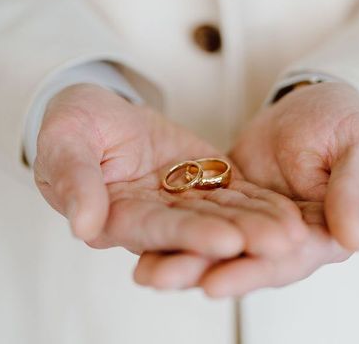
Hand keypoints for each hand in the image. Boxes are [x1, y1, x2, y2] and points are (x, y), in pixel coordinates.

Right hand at [34, 84, 306, 274]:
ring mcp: (181, 199)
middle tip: (280, 245)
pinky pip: (233, 191)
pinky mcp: (201, 179)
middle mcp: (155, 216)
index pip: (155, 229)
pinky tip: (289, 210)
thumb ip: (73, 181)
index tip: (225, 241)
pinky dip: (260, 201)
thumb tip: (83, 226)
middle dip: (241, 237)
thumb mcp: (63, 143)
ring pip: (224, 213)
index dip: (189, 236)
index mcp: (118, 214)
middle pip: (200, 229)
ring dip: (260, 223)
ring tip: (296, 231)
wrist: (98, 113)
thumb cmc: (73, 125)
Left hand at [135, 82, 358, 295]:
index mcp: (323, 232)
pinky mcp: (232, 199)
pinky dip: (180, 227)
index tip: (214, 283)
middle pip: (243, 259)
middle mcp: (286, 236)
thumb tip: (353, 239)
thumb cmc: (345, 122)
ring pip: (219, 243)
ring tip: (145, 269)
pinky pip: (204, 215)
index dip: (251, 271)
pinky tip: (147, 239)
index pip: (286, 261)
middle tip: (160, 277)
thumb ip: (353, 190)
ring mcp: (255, 219)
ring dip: (183, 256)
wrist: (315, 103)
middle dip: (202, 269)